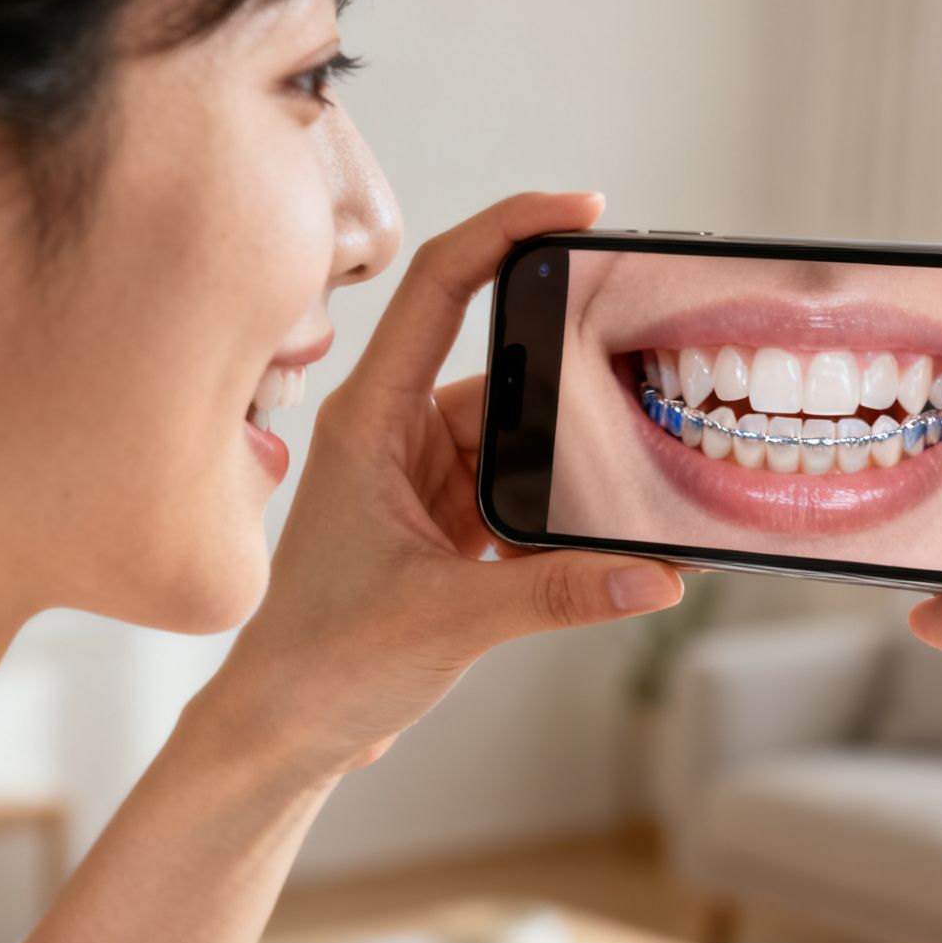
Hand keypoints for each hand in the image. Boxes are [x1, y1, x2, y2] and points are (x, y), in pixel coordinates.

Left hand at [202, 192, 684, 775]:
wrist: (287, 732)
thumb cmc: (320, 663)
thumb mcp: (447, 621)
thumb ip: (557, 593)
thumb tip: (654, 575)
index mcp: (371, 418)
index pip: (442, 285)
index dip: (510, 228)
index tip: (582, 209)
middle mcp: (398, 431)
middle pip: (510, 368)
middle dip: (578, 379)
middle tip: (650, 376)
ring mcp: (427, 475)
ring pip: (529, 435)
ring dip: (580, 459)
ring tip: (642, 471)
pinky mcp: (451, 521)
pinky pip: (528, 488)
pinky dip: (570, 506)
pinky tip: (615, 529)